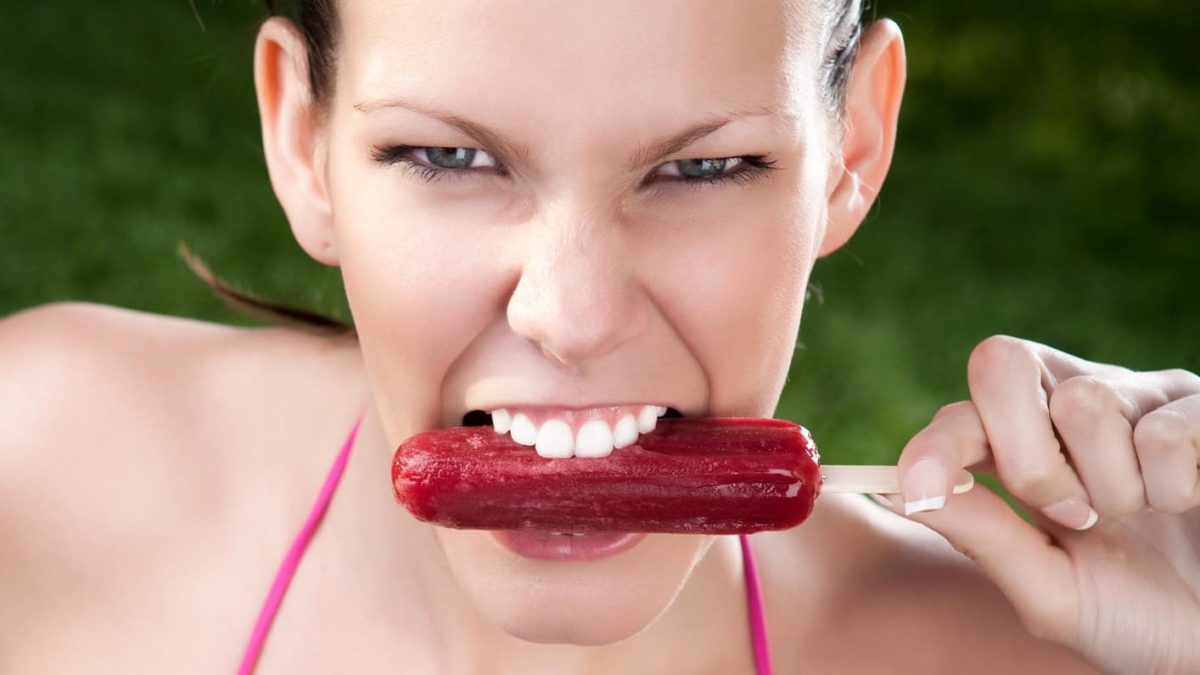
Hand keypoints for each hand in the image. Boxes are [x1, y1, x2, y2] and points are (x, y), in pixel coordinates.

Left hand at [886, 335, 1199, 674]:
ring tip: (1141, 517)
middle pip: (1001, 362)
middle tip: (1072, 517)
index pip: (959, 413)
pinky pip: (1163, 432)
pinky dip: (1171, 490)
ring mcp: (1138, 395)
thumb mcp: (1049, 589)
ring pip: (1082, 402)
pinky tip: (1186, 503)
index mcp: (1021, 443)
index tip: (923, 490)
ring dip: (1110, 489)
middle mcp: (1071, 401)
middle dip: (1024, 454)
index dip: (936, 446)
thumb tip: (901, 491)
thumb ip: (981, 536)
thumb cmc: (1135, 614)